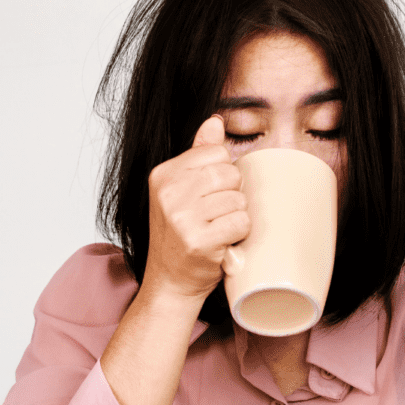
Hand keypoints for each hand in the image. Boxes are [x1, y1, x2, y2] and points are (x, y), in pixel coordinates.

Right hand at [143, 115, 249, 300]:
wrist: (170, 282)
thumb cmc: (181, 235)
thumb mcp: (181, 190)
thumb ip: (198, 154)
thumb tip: (215, 121)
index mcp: (163, 175)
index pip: (217, 152)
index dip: (224, 174)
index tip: (209, 195)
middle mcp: (169, 193)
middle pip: (230, 173)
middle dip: (232, 195)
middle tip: (215, 216)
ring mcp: (182, 217)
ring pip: (238, 199)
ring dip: (235, 217)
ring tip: (217, 230)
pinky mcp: (198, 241)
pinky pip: (241, 222)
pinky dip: (239, 234)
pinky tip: (223, 242)